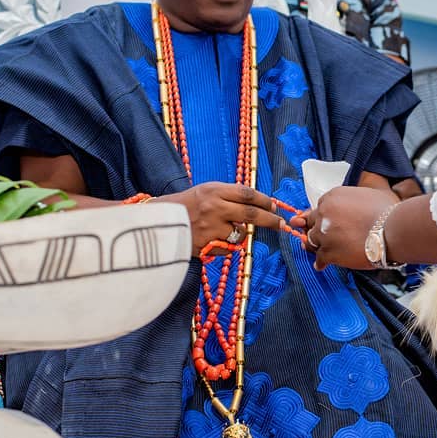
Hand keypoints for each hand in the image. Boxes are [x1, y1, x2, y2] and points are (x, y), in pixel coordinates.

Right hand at [155, 183, 286, 256]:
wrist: (155, 223)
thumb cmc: (184, 206)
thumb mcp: (205, 192)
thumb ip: (229, 196)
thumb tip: (257, 204)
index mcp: (214, 190)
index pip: (248, 194)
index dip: (265, 200)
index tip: (274, 206)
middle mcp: (214, 207)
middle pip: (252, 214)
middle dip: (270, 220)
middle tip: (281, 224)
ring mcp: (211, 228)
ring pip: (241, 234)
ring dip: (241, 234)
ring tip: (228, 230)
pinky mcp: (207, 245)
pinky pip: (227, 247)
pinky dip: (226, 245)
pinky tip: (213, 240)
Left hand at [301, 186, 396, 270]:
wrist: (392, 231)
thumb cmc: (387, 213)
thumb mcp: (373, 192)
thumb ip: (359, 194)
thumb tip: (364, 198)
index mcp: (333, 197)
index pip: (320, 207)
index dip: (326, 217)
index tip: (330, 223)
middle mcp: (324, 213)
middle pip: (312, 223)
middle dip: (319, 230)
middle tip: (326, 236)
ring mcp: (324, 234)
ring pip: (312, 241)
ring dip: (319, 246)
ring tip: (326, 250)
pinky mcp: (328, 252)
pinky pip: (319, 259)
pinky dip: (321, 263)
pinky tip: (323, 264)